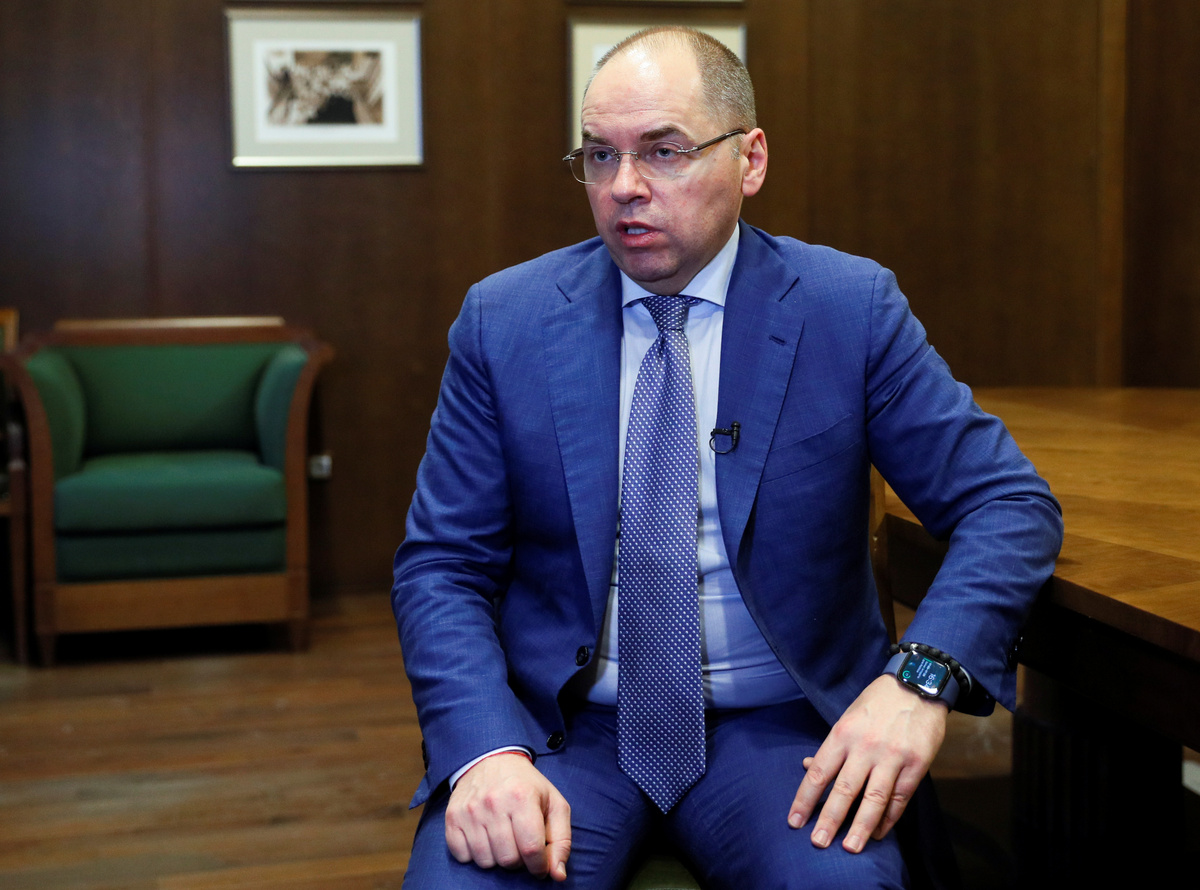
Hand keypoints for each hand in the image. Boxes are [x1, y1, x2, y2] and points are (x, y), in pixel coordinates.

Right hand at [445, 752, 571, 880]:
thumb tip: (557, 875)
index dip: (539, 866)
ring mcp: (470, 811)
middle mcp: (493, 803)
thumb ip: (561, 841)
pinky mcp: (453, 817)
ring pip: (486, 862)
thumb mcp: (554, 804)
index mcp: (522, 797)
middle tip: (520, 845)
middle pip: (508, 859)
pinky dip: (475, 855)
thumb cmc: (527, 786)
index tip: (540, 865)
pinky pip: (463, 857)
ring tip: (503, 839)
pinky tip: (484, 838)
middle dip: (519, 860)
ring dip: (497, 858)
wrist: (492, 759)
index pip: (531, 849)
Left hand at [787, 675, 947, 853]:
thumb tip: (807, 768)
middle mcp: (865, 746)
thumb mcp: (848, 717)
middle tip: (819, 842)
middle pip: (844, 789)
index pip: (819, 772)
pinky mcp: (916, 764)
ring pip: (874, 798)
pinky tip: (878, 831)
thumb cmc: (877, 703)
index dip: (805, 799)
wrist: (917, 684)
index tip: (795, 821)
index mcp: (843, 733)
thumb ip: (831, 746)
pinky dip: (889, 817)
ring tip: (851, 847)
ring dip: (861, 826)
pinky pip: (900, 797)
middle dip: (830, 819)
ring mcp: (892, 756)